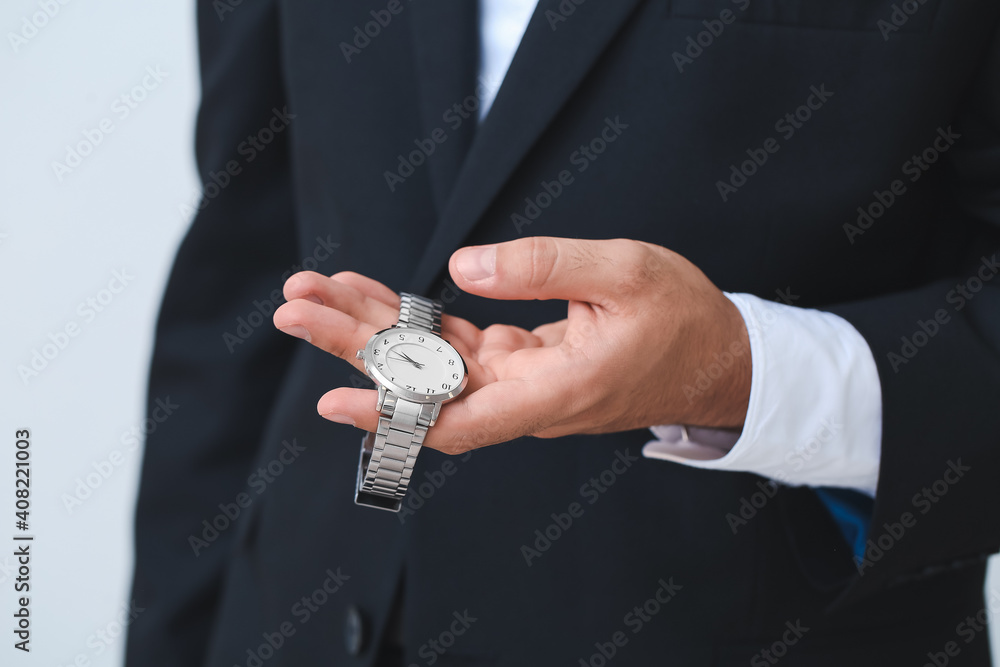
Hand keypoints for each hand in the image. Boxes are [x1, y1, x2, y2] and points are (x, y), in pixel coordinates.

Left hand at [272, 237, 750, 454]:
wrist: (717, 358)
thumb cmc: (683, 319)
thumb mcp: (625, 273)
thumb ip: (544, 267)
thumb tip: (463, 266)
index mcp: (555, 391)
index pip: (457, 418)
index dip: (392, 411)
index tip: (333, 396)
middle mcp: (526, 398)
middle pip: (422, 385)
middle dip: (354, 345)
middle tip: (295, 306)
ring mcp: (519, 383)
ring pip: (430, 365)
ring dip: (372, 330)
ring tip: (314, 292)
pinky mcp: (520, 364)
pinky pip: (454, 348)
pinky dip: (413, 323)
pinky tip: (372, 295)